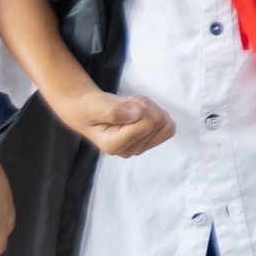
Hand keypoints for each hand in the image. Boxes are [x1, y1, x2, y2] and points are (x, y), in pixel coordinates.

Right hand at [57, 87, 173, 159]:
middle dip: (145, 106)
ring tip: (130, 109)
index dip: (140, 107)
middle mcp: (129, 151)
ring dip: (150, 109)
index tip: (123, 104)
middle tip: (125, 105)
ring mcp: (140, 148)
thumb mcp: (95, 106)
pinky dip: (156, 114)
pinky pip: (168, 126)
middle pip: (158, 122)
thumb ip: (113, 111)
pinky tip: (138, 114)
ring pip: (165, 124)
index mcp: (114, 146)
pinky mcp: (148, 142)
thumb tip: (136, 114)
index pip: (148, 124)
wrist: (88, 111)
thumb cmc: (89, 108)